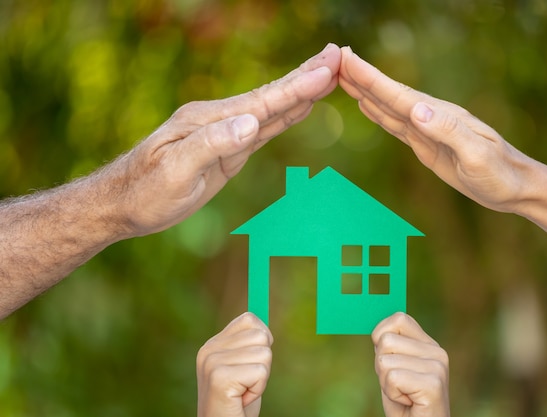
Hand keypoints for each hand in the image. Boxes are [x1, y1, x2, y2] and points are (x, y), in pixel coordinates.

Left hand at [106, 43, 340, 237]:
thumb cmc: (144, 191)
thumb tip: (252, 122)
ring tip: (327, 73)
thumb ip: (213, 144)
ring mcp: (223, 133)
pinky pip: (263, 129)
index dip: (296, 87)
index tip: (327, 68)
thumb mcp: (175, 171)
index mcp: (207, 120)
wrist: (122, 204)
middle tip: (336, 55)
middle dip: (305, 77)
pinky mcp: (227, 150)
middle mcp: (218, 119)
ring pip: (270, 109)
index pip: (261, 101)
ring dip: (300, 92)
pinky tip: (299, 106)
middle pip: (270, 96)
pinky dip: (285, 114)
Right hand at [196, 312, 272, 416]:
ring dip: (261, 378)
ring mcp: (212, 362)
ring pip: (264, 353)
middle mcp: (208, 350)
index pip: (249, 320)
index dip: (262, 342)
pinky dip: (258, 389)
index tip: (251, 365)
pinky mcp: (219, 378)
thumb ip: (250, 346)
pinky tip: (241, 399)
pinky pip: (261, 372)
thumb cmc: (237, 405)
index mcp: (212, 345)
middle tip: (246, 383)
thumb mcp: (244, 369)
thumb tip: (265, 330)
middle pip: (261, 336)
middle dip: (263, 363)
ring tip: (243, 391)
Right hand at [339, 46, 537, 214]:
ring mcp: (428, 130)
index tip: (347, 59)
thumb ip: (448, 131)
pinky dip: (378, 112)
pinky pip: (396, 125)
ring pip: (389, 107)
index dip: (371, 78)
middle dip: (362, 77)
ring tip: (344, 76)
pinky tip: (368, 104)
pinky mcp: (426, 145)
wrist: (516, 188)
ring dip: (366, 91)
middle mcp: (431, 117)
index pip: (398, 94)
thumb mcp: (477, 156)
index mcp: (440, 116)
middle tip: (335, 59)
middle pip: (389, 95)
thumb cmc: (502, 175)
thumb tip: (416, 109)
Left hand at [372, 313, 449, 416]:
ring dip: (385, 382)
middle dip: (381, 365)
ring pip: (384, 360)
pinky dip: (392, 394)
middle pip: (386, 340)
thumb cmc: (404, 403)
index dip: (381, 335)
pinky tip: (407, 401)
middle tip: (397, 384)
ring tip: (403, 393)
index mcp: (429, 345)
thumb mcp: (394, 368)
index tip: (387, 359)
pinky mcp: (433, 385)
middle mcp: (437, 352)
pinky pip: (392, 378)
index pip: (399, 318)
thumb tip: (377, 331)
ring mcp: (437, 368)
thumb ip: (390, 347)